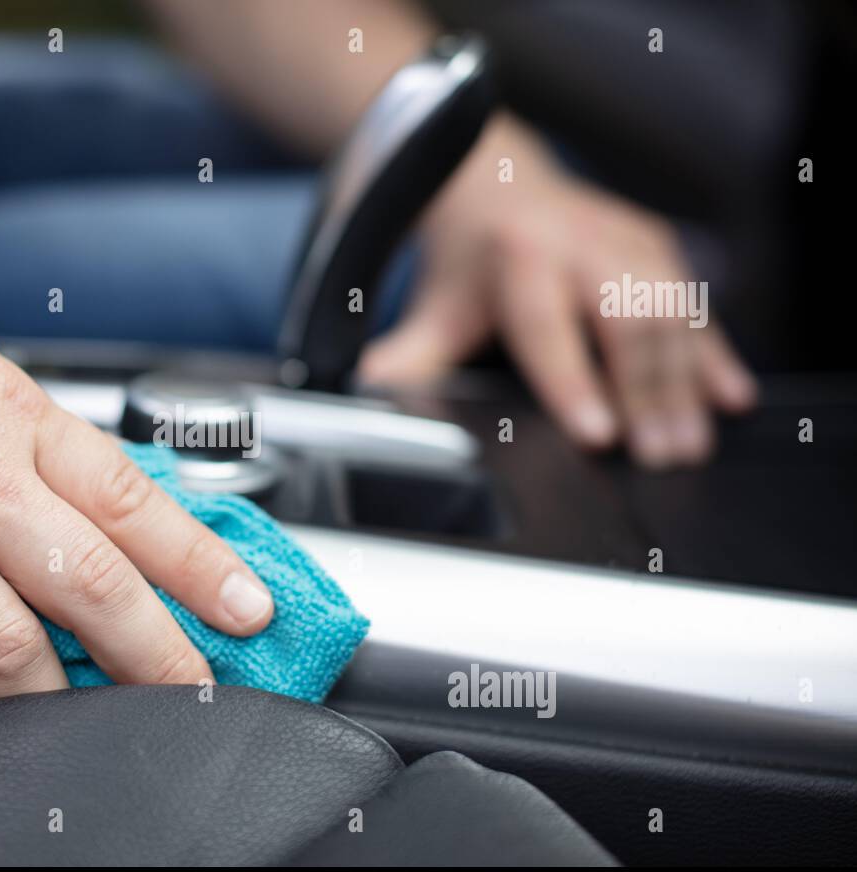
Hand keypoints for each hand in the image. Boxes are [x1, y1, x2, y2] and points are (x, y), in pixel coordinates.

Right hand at [0, 243, 273, 724]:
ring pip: (7, 658)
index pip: (132, 502)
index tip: (249, 609)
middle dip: (159, 659)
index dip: (202, 565)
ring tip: (84, 729)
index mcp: (4, 418)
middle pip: (92, 591)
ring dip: (55, 706)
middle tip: (195, 694)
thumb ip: (24, 424)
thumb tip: (90, 488)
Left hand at [358, 116, 757, 467]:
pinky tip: (732, 398)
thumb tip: (371, 401)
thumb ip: (411, 357)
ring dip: (687, 382)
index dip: (575, 384)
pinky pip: (697, 305)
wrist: (496, 184)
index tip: (596, 435)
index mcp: (520, 258)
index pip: (550, 329)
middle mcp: (582, 243)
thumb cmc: (470, 260)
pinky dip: (716, 353)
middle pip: (627, 322)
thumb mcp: (436, 306)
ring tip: (691, 445)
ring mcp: (628, 242)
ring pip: (672, 314)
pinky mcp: (659, 248)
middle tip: (660, 457)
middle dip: (647, 392)